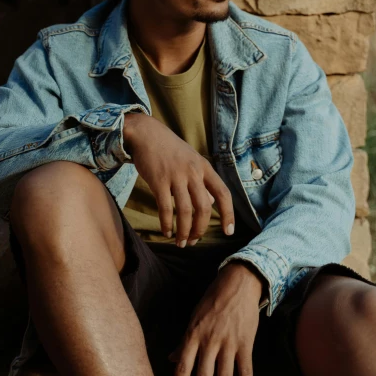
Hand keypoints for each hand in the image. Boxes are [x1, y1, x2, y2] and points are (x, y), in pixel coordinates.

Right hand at [123, 113, 234, 245]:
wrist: (146, 133)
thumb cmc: (170, 149)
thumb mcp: (191, 161)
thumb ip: (202, 181)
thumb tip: (211, 204)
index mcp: (204, 168)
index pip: (223, 193)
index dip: (228, 214)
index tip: (229, 231)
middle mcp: (193, 172)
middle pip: (203, 208)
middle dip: (200, 229)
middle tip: (193, 241)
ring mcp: (176, 176)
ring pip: (185, 211)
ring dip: (183, 231)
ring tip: (180, 242)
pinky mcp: (158, 180)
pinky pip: (165, 208)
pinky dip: (166, 224)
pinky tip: (166, 232)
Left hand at [167, 262, 263, 375]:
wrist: (237, 284)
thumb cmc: (212, 301)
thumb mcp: (193, 318)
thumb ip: (184, 341)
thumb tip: (170, 358)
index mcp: (193, 335)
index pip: (182, 367)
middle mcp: (209, 340)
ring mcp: (228, 342)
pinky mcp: (245, 342)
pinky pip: (245, 370)